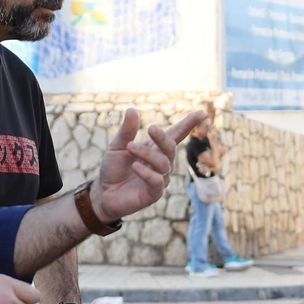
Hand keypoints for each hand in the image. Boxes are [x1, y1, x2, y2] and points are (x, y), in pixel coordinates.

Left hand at [90, 109, 204, 224]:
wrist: (102, 193)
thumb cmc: (113, 169)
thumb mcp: (117, 147)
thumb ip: (126, 131)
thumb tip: (131, 109)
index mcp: (156, 149)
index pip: (176, 135)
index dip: (188, 124)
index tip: (201, 113)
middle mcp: (162, 163)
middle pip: (170, 148)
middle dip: (163, 137)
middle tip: (151, 128)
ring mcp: (160, 179)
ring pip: (163, 163)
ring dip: (147, 153)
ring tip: (130, 147)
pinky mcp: (154, 193)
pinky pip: (157, 181)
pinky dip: (147, 172)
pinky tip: (135, 167)